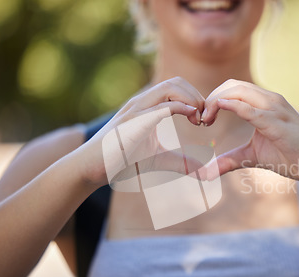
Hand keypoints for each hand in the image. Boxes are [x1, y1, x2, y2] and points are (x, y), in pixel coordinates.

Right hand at [75, 77, 205, 187]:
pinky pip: (158, 108)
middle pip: (175, 82)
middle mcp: (141, 103)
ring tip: (199, 119)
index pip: (176, 86)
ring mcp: (135, 111)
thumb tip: (205, 172)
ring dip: (190, 99)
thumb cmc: (122, 161)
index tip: (206, 118)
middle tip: (206, 118)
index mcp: (147, 106)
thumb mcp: (159, 160)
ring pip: (168, 88)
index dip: (196, 97)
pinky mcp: (131, 124)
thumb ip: (182, 163)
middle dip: (196, 95)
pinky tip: (192, 117)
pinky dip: (179, 108)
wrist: (92, 168)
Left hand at [201, 79, 298, 182]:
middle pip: (232, 85)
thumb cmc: (289, 157)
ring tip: (206, 120)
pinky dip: (231, 106)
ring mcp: (275, 108)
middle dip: (211, 99)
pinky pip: (250, 109)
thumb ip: (230, 159)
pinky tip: (218, 111)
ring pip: (238, 91)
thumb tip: (207, 172)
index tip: (203, 119)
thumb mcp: (252, 156)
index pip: (233, 88)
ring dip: (216, 101)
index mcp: (265, 103)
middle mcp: (270, 100)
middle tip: (201, 120)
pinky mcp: (277, 122)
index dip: (213, 99)